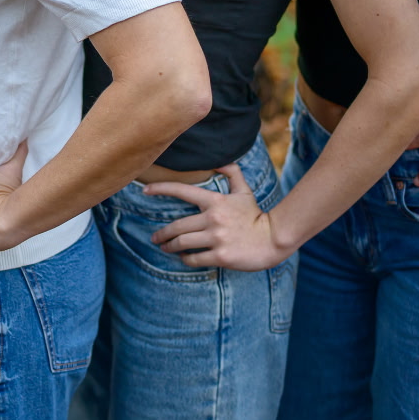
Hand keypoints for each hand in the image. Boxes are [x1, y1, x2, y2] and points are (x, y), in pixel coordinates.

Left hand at [146, 164, 290, 270]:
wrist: (274, 239)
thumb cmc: (256, 215)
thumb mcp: (244, 192)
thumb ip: (232, 174)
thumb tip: (219, 161)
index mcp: (215, 201)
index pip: (182, 190)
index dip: (161, 189)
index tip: (145, 190)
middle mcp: (213, 219)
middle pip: (177, 226)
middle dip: (162, 233)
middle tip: (155, 238)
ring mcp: (216, 238)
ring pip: (182, 243)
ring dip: (169, 246)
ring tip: (164, 248)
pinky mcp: (221, 256)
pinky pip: (194, 258)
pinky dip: (185, 259)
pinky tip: (183, 258)